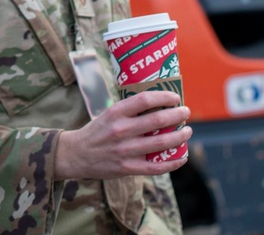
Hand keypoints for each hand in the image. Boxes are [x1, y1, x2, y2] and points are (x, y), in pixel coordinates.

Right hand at [54, 90, 190, 179]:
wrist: (76, 154)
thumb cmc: (97, 131)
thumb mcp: (108, 115)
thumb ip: (129, 111)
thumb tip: (158, 104)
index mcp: (115, 113)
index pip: (144, 100)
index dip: (164, 97)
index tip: (175, 97)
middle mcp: (121, 130)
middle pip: (158, 120)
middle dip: (177, 115)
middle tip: (185, 112)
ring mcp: (125, 150)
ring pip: (161, 143)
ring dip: (180, 136)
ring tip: (187, 131)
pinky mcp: (128, 167)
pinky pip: (157, 167)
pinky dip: (173, 162)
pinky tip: (182, 157)